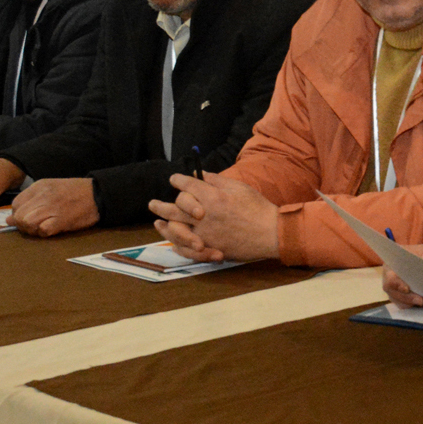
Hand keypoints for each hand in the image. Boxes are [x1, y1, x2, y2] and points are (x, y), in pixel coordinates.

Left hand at [8, 178, 98, 236]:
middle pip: (19, 216)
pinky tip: (53, 228)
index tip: (31, 217)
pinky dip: (45, 233)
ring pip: (27, 223)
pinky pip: (43, 230)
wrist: (98, 193)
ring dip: (33, 229)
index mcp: (39, 186)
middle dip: (24, 224)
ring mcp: (51, 208)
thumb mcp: (50, 188)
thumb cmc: (75, 192)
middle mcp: (42, 196)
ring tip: (45, 227)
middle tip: (38, 225)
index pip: (16, 204)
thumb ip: (30, 201)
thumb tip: (9, 220)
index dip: (19, 214)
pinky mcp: (61, 220)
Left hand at [149, 173, 279, 262]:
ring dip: (163, 225)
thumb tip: (201, 175)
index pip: (187, 185)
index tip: (174, 179)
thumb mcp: (240, 188)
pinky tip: (172, 241)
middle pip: (173, 208)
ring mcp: (205, 233)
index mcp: (212, 196)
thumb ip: (218, 181)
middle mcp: (204, 215)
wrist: (271, 233)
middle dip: (160, 205)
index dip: (178, 180)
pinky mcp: (209, 247)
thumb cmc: (258, 208)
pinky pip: (186, 248)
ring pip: (175, 229)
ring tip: (156, 223)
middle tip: (152, 204)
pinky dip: (177, 244)